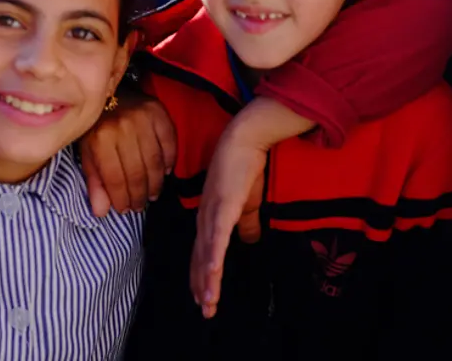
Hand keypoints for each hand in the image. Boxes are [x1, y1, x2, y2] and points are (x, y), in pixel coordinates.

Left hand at [79, 94, 175, 216]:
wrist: (107, 91)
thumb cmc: (95, 125)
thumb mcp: (87, 152)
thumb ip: (94, 181)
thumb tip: (101, 212)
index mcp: (100, 138)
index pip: (115, 177)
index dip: (121, 198)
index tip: (125, 210)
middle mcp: (122, 127)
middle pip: (137, 172)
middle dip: (139, 195)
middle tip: (140, 206)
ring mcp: (142, 118)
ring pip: (155, 161)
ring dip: (155, 183)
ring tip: (152, 195)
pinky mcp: (159, 111)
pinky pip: (170, 143)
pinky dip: (169, 160)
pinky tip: (165, 172)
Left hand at [190, 131, 265, 319]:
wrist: (244, 139)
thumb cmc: (244, 168)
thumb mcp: (246, 202)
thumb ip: (246, 223)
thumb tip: (250, 241)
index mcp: (209, 217)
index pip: (202, 253)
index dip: (202, 276)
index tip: (203, 298)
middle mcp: (205, 217)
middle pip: (201, 258)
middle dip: (202, 286)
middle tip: (206, 311)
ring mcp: (211, 212)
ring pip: (207, 252)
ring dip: (207, 279)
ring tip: (208, 303)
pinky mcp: (223, 205)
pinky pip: (218, 235)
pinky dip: (214, 255)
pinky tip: (213, 273)